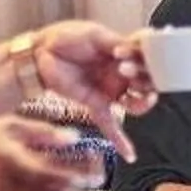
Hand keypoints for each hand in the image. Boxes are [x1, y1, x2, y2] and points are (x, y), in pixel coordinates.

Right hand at [0, 116, 103, 190]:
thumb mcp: (8, 126)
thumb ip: (42, 131)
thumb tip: (75, 137)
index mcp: (16, 160)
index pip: (56, 170)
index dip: (80, 169)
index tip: (96, 160)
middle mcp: (17, 184)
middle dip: (83, 183)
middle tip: (97, 174)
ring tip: (83, 183)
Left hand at [24, 21, 153, 156]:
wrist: (40, 53)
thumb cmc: (66, 38)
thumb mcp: (94, 35)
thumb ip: (116, 43)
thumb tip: (134, 49)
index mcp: (124, 53)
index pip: (149, 59)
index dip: (150, 59)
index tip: (140, 52)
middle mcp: (122, 74)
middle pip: (148, 84)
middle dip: (145, 79)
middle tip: (127, 70)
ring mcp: (111, 91)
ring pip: (136, 105)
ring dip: (141, 104)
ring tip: (132, 97)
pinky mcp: (96, 105)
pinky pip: (111, 126)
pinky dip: (121, 141)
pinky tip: (130, 155)